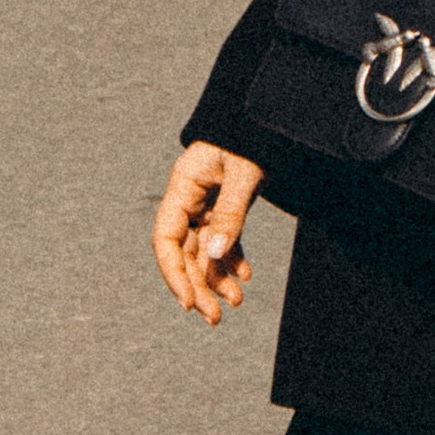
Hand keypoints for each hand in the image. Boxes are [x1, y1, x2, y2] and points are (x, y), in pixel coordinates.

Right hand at [153, 142, 265, 324]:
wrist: (270, 117)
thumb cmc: (253, 137)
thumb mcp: (244, 174)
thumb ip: (231, 214)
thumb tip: (215, 255)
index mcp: (183, 185)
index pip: (165, 238)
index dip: (172, 273)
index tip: (187, 302)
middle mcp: (189, 197)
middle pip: (183, 251)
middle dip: (198, 285)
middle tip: (215, 318)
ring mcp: (206, 203)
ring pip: (203, 249)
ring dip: (217, 277)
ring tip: (236, 302)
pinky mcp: (224, 206)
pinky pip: (222, 239)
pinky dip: (231, 259)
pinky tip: (244, 276)